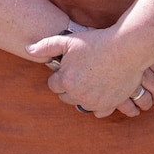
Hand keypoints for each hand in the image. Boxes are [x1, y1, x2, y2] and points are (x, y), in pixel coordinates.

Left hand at [25, 24, 153, 119]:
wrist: (126, 49)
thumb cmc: (96, 42)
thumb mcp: (68, 41)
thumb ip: (45, 46)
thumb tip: (27, 49)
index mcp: (65, 81)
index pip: (53, 85)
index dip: (60, 74)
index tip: (70, 66)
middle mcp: (77, 95)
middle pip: (65, 96)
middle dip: (69, 86)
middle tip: (81, 71)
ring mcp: (93, 102)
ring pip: (80, 104)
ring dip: (83, 95)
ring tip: (91, 79)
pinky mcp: (109, 105)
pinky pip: (98, 112)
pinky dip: (98, 103)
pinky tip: (101, 90)